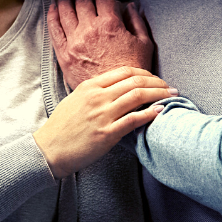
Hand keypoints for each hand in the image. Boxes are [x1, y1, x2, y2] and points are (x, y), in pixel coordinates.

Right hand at [33, 66, 175, 178]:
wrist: (50, 149)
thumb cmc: (62, 126)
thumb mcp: (75, 99)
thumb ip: (94, 90)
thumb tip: (116, 88)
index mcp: (90, 86)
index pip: (124, 71)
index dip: (144, 72)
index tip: (154, 78)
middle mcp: (98, 97)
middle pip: (135, 81)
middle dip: (157, 82)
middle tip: (168, 86)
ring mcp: (103, 114)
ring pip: (138, 96)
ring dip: (159, 95)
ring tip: (171, 96)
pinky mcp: (108, 134)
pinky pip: (134, 119)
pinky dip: (151, 113)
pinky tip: (161, 111)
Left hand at [48, 0, 154, 88]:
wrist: (115, 96)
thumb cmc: (133, 70)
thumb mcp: (144, 44)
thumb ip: (137, 21)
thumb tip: (131, 5)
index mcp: (110, 24)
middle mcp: (89, 28)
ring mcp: (74, 40)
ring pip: (65, 10)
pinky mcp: (64, 53)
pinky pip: (54, 28)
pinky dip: (53, 14)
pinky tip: (54, 6)